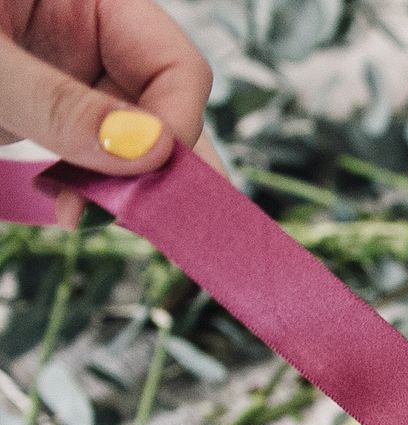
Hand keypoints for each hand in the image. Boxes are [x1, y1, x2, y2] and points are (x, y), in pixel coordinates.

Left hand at [1, 0, 212, 222]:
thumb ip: (58, 102)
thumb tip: (146, 150)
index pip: (176, 66)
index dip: (177, 125)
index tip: (149, 174)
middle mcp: (88, 35)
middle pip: (164, 110)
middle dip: (157, 169)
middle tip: (150, 220)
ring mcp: (67, 77)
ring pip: (131, 144)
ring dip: (121, 189)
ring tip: (86, 214)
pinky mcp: (44, 113)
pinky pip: (90, 159)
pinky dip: (88, 191)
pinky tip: (70, 206)